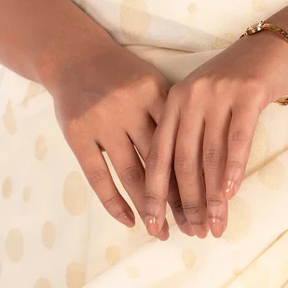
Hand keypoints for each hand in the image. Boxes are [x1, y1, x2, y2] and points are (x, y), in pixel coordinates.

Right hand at [43, 41, 193, 238]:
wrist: (74, 56)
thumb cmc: (120, 75)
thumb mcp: (150, 81)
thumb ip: (170, 113)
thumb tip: (204, 156)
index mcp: (153, 90)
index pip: (180, 138)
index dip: (198, 171)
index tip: (213, 200)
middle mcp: (128, 105)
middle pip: (160, 159)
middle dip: (178, 196)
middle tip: (194, 226)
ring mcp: (101, 120)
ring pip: (132, 173)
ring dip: (149, 206)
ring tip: (162, 231)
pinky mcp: (77, 134)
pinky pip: (98, 176)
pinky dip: (114, 202)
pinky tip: (130, 220)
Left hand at [140, 26, 287, 240]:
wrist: (276, 47)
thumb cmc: (238, 82)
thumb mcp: (205, 104)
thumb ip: (191, 138)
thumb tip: (182, 195)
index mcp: (174, 100)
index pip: (158, 154)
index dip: (155, 193)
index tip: (154, 225)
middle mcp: (191, 95)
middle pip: (183, 159)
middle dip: (186, 203)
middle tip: (195, 233)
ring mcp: (219, 93)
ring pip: (210, 155)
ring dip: (212, 196)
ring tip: (216, 225)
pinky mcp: (248, 93)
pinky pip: (237, 138)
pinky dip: (233, 169)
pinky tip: (230, 193)